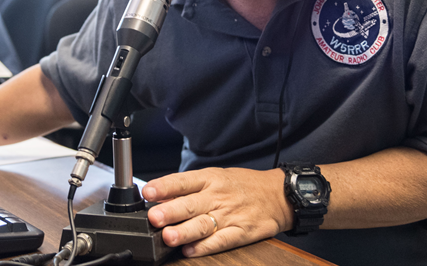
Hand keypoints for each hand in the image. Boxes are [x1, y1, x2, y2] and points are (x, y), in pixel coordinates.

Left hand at [142, 167, 292, 257]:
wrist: (278, 194)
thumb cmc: (242, 185)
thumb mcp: (216, 177)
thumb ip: (189, 187)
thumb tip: (160, 196)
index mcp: (210, 179)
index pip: (183, 181)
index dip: (164, 186)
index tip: (148, 192)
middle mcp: (218, 196)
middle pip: (191, 204)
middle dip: (171, 211)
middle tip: (154, 217)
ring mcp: (230, 215)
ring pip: (204, 224)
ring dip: (185, 231)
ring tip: (169, 237)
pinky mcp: (241, 232)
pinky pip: (222, 240)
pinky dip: (206, 247)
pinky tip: (191, 251)